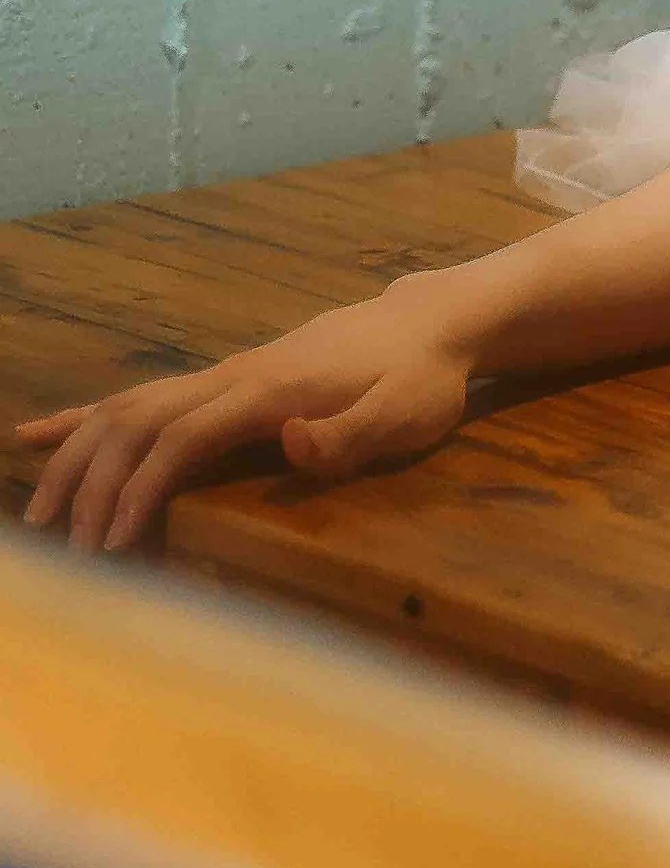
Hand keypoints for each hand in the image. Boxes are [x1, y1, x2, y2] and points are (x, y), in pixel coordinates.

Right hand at [16, 290, 474, 553]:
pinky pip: (146, 395)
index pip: (184, 438)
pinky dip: (89, 416)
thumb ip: (349, 435)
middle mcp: (235, 375)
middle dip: (94, 481)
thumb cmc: (423, 377)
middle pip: (139, 421)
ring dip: (78, 454)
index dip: (142, 489)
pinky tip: (42, 433)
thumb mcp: (406, 412)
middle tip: (67, 546)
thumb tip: (289, 446)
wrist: (433, 321)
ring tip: (39, 510)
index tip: (113, 543)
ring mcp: (227, 372)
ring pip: (130, 406)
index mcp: (269, 390)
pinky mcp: (229, 378)